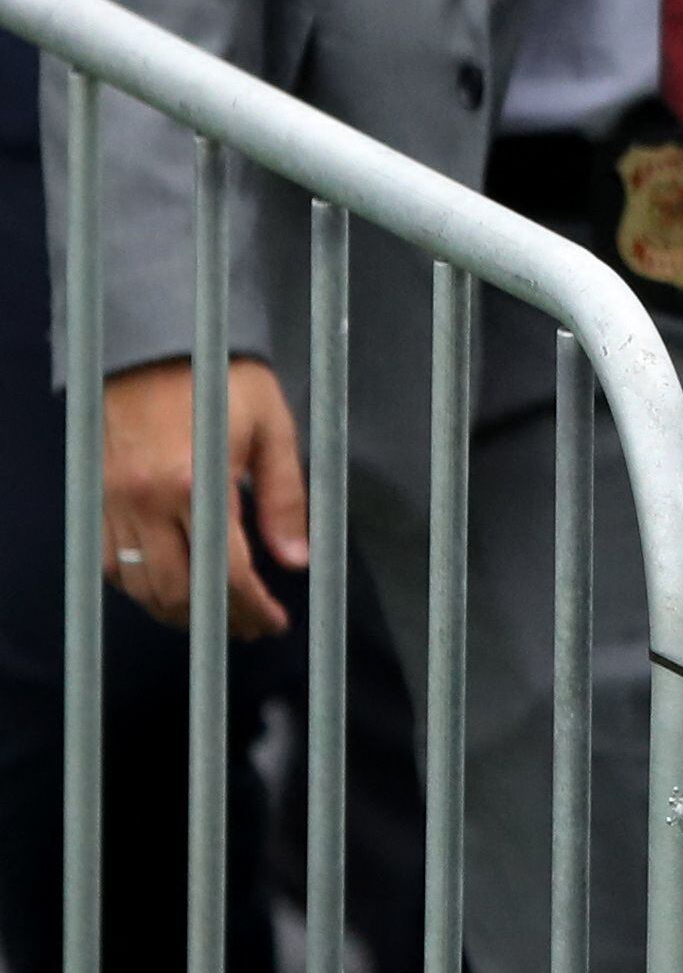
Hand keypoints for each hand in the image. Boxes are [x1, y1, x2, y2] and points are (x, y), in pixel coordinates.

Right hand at [101, 359, 308, 638]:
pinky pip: (111, 565)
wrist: (153, 345)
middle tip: (248, 628)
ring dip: (178, 611)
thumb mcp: (272, 428)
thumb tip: (296, 559)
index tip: (273, 623)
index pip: (227, 572)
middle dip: (217, 620)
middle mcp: (146, 501)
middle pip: (179, 590)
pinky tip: (170, 588)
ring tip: (216, 617)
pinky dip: (140, 587)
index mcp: (194, 483)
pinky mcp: (95, 500)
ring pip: (140, 586)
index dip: (252, 607)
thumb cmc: (221, 379)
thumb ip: (285, 498)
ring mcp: (114, 503)